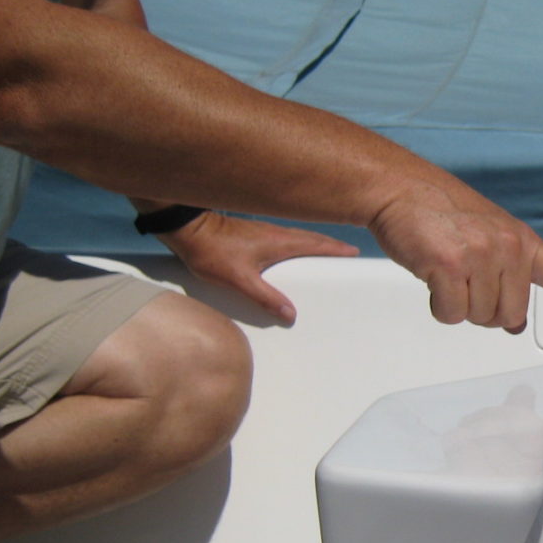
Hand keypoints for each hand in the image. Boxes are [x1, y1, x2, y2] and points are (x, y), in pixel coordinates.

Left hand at [157, 212, 359, 323]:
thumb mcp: (239, 279)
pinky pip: (288, 237)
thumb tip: (290, 314)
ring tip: (328, 251)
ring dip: (317, 242)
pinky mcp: (256, 233)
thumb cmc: (212, 251)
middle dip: (332, 245)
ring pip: (301, 236)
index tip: (354, 252)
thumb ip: (265, 297)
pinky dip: (301, 242)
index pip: (317, 244)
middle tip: (348, 253)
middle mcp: (278, 233)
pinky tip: (295, 250)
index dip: (337, 249)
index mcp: (280, 242)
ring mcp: (267, 231)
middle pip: (313, 238)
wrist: (188, 227)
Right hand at [368, 178, 542, 333]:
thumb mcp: (488, 238)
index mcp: (523, 242)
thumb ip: (508, 277)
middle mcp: (510, 248)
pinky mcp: (451, 265)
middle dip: (483, 310)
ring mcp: (482, 255)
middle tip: (463, 281)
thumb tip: (514, 325)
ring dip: (457, 307)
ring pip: (480, 318)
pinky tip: (432, 278)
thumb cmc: (440, 213)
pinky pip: (452, 314)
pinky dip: (439, 307)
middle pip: (510, 317)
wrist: (401, 189)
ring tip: (446, 273)